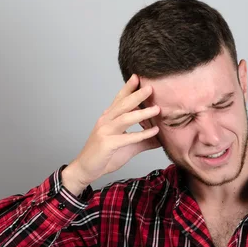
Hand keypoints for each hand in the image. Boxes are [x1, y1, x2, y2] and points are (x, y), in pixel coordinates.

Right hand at [63, 74, 160, 191]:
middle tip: (150, 87)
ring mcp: (105, 132)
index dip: (128, 88)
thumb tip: (161, 138)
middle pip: (123, 104)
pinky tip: (154, 132)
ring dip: (142, 113)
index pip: (119, 99)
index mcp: (108, 118)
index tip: (138, 77)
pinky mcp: (107, 144)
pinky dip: (142, 134)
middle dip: (137, 95)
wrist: (86, 169)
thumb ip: (143, 140)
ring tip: (157, 109)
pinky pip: (127, 137)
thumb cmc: (104, 155)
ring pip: (125, 118)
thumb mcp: (127, 146)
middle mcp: (105, 121)